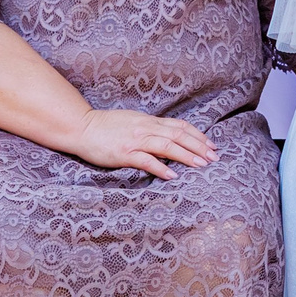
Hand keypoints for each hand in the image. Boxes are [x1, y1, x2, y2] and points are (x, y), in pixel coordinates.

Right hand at [63, 108, 219, 179]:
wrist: (81, 128)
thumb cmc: (105, 126)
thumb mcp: (132, 121)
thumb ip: (150, 128)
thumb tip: (168, 135)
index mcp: (148, 121)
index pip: (180, 125)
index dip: (198, 135)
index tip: (211, 145)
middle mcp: (145, 128)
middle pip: (179, 135)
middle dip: (199, 146)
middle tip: (214, 157)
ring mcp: (135, 140)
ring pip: (167, 145)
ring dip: (186, 155)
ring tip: (201, 165)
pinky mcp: (124, 153)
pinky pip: (146, 160)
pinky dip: (161, 167)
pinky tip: (172, 175)